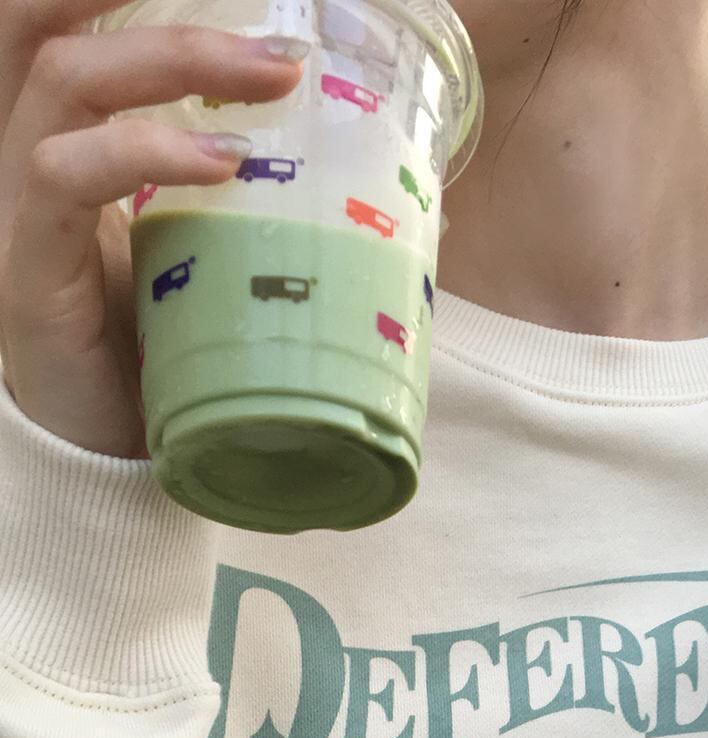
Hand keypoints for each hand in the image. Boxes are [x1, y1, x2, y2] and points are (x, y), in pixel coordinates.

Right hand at [0, 2, 306, 457]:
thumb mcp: (224, 265)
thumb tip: (406, 206)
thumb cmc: (165, 355)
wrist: (107, 460)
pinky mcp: (29, 261)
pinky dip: (145, 153)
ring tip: (271, 76)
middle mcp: (37, 153)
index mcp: (78, 142)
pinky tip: (222, 165)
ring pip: (66, 75)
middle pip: (47, 19)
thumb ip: (275, 216)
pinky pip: (64, 174)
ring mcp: (22, 201)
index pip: (79, 29)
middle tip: (256, 17)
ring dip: (174, 59)